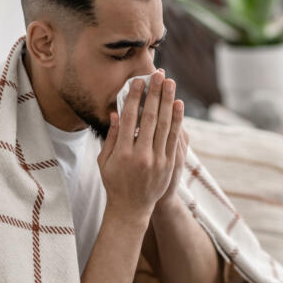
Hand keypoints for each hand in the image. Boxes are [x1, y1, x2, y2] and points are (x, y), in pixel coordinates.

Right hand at [97, 72, 182, 228]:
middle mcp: (141, 156)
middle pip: (150, 118)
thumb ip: (111, 137)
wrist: (132, 208)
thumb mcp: (104, 161)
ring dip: (168, 102)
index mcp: (122, 154)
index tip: (139, 81)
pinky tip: (178, 105)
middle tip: (158, 74)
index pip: (130, 119)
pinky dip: (177, 120)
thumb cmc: (114, 182)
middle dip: (155, 94)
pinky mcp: (170, 164)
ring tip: (170, 83)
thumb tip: (116, 113)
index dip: (135, 98)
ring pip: (165, 125)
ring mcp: (158, 161)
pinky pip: (175, 137)